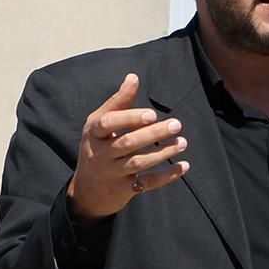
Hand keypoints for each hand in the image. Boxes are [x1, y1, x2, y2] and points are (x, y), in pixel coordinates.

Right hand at [65, 73, 188, 221]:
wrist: (86, 191)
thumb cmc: (97, 148)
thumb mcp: (98, 125)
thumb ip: (117, 102)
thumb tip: (133, 77)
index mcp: (93, 133)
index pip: (108, 123)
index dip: (129, 118)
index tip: (152, 114)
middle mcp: (99, 153)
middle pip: (127, 143)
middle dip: (153, 133)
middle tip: (177, 124)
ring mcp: (110, 173)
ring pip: (138, 162)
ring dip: (163, 152)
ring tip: (182, 142)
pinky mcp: (122, 190)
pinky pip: (146, 183)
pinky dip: (166, 175)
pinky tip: (183, 166)